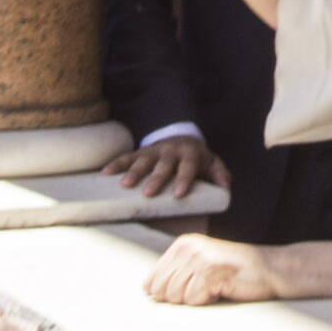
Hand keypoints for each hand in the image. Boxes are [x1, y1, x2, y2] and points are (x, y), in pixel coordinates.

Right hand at [102, 134, 231, 199]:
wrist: (181, 136)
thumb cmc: (197, 158)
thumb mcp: (212, 163)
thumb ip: (220, 174)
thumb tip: (226, 188)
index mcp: (191, 154)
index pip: (188, 167)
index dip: (184, 179)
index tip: (178, 194)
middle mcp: (172, 151)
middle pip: (164, 165)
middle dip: (156, 179)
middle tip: (148, 193)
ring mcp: (155, 150)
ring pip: (143, 160)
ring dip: (134, 171)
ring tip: (124, 185)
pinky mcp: (141, 152)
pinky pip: (127, 156)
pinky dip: (116, 164)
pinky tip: (105, 173)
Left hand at [144, 234, 279, 304]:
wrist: (271, 270)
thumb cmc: (234, 275)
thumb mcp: (199, 267)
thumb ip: (174, 274)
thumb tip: (144, 289)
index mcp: (182, 244)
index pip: (150, 283)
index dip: (172, 293)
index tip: (196, 285)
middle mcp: (188, 247)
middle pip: (160, 292)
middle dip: (182, 297)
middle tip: (207, 287)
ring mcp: (199, 257)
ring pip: (175, 297)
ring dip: (196, 299)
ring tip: (216, 286)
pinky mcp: (210, 270)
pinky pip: (193, 300)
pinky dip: (208, 301)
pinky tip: (224, 289)